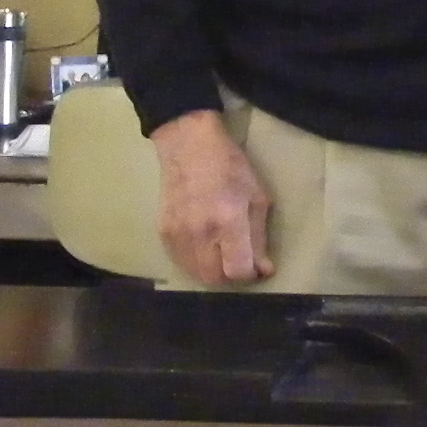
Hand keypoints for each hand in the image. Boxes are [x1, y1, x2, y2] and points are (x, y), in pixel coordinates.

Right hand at [150, 109, 273, 284]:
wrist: (189, 147)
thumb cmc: (231, 167)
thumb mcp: (257, 197)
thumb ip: (259, 237)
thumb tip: (263, 270)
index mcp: (228, 220)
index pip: (237, 270)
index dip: (250, 274)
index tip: (258, 267)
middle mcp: (200, 232)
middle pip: (214, 279)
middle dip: (231, 276)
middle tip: (240, 260)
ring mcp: (177, 234)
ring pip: (195, 274)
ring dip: (213, 271)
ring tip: (223, 253)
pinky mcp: (162, 233)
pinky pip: (180, 262)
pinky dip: (195, 262)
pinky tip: (205, 246)